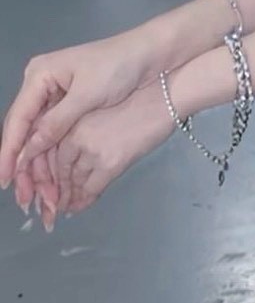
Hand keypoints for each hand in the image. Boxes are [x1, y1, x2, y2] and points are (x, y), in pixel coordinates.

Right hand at [1, 30, 154, 191]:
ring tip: (39, 197)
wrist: (153, 53)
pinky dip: (54, 157)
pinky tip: (53, 180)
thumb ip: (56, 123)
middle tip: (25, 199)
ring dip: (39, 167)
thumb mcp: (87, 95)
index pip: (17, 120)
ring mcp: (57, 97)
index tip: (4, 180)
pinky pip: (56, 135)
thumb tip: (27, 152)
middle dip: (24, 167)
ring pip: (40, 138)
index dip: (9, 152)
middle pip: (25, 132)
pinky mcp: (73, 107)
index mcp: (40, 76)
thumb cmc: (120, 67)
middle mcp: (42, 87)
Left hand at [51, 82, 175, 219]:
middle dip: (53, 189)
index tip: (43, 183)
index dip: (45, 171)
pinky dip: (83, 200)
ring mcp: (92, 151)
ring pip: (73, 181)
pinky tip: (79, 206)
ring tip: (64, 207)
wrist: (163, 97)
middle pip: (58, 169)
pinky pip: (91, 188)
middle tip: (50, 202)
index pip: (48, 152)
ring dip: (68, 197)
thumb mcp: (100, 107)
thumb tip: (73, 152)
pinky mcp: (111, 163)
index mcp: (71, 120)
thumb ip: (82, 127)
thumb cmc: (138, 96)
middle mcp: (76, 137)